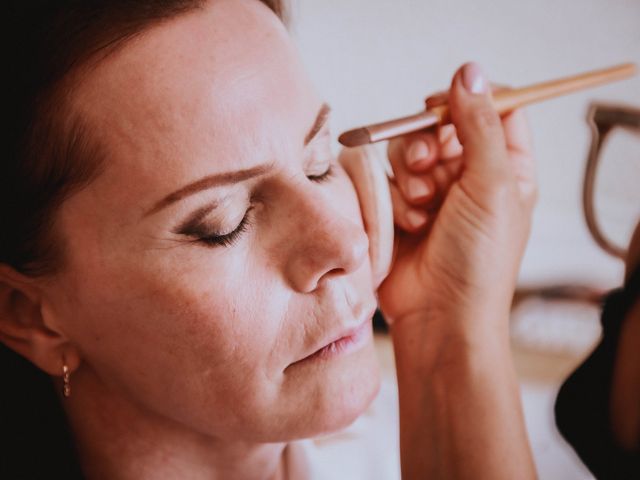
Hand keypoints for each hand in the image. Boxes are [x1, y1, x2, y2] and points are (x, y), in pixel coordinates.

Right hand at [377, 62, 536, 331]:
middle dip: (427, 144)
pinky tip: (409, 226)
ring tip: (421, 210)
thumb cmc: (478, 259)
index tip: (443, 107)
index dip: (467, 100)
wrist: (439, 314)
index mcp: (506, 166)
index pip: (493, 109)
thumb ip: (479, 125)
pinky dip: (396, 199)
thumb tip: (469, 71)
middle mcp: (468, 175)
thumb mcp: (492, 185)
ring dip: (410, 176)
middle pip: (441, 125)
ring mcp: (432, 192)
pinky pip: (388, 179)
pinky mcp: (400, 208)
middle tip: (427, 167)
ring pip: (408, 150)